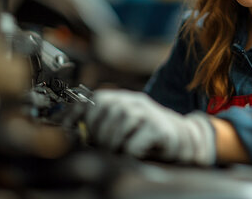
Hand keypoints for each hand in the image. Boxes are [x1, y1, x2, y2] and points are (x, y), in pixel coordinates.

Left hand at [70, 89, 215, 165]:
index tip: (66, 129)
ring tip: (119, 151)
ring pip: (119, 122)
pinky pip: (134, 141)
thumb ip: (105, 124)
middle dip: (97, 132)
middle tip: (104, 145)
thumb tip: (74, 133)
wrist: (185, 140)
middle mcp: (135, 101)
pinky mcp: (159, 128)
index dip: (75, 113)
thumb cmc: (150, 137)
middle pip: (104, 109)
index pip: (93, 99)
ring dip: (113, 143)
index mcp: (124, 99)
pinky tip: (136, 152)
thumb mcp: (126, 125)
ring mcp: (148, 112)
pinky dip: (131, 151)